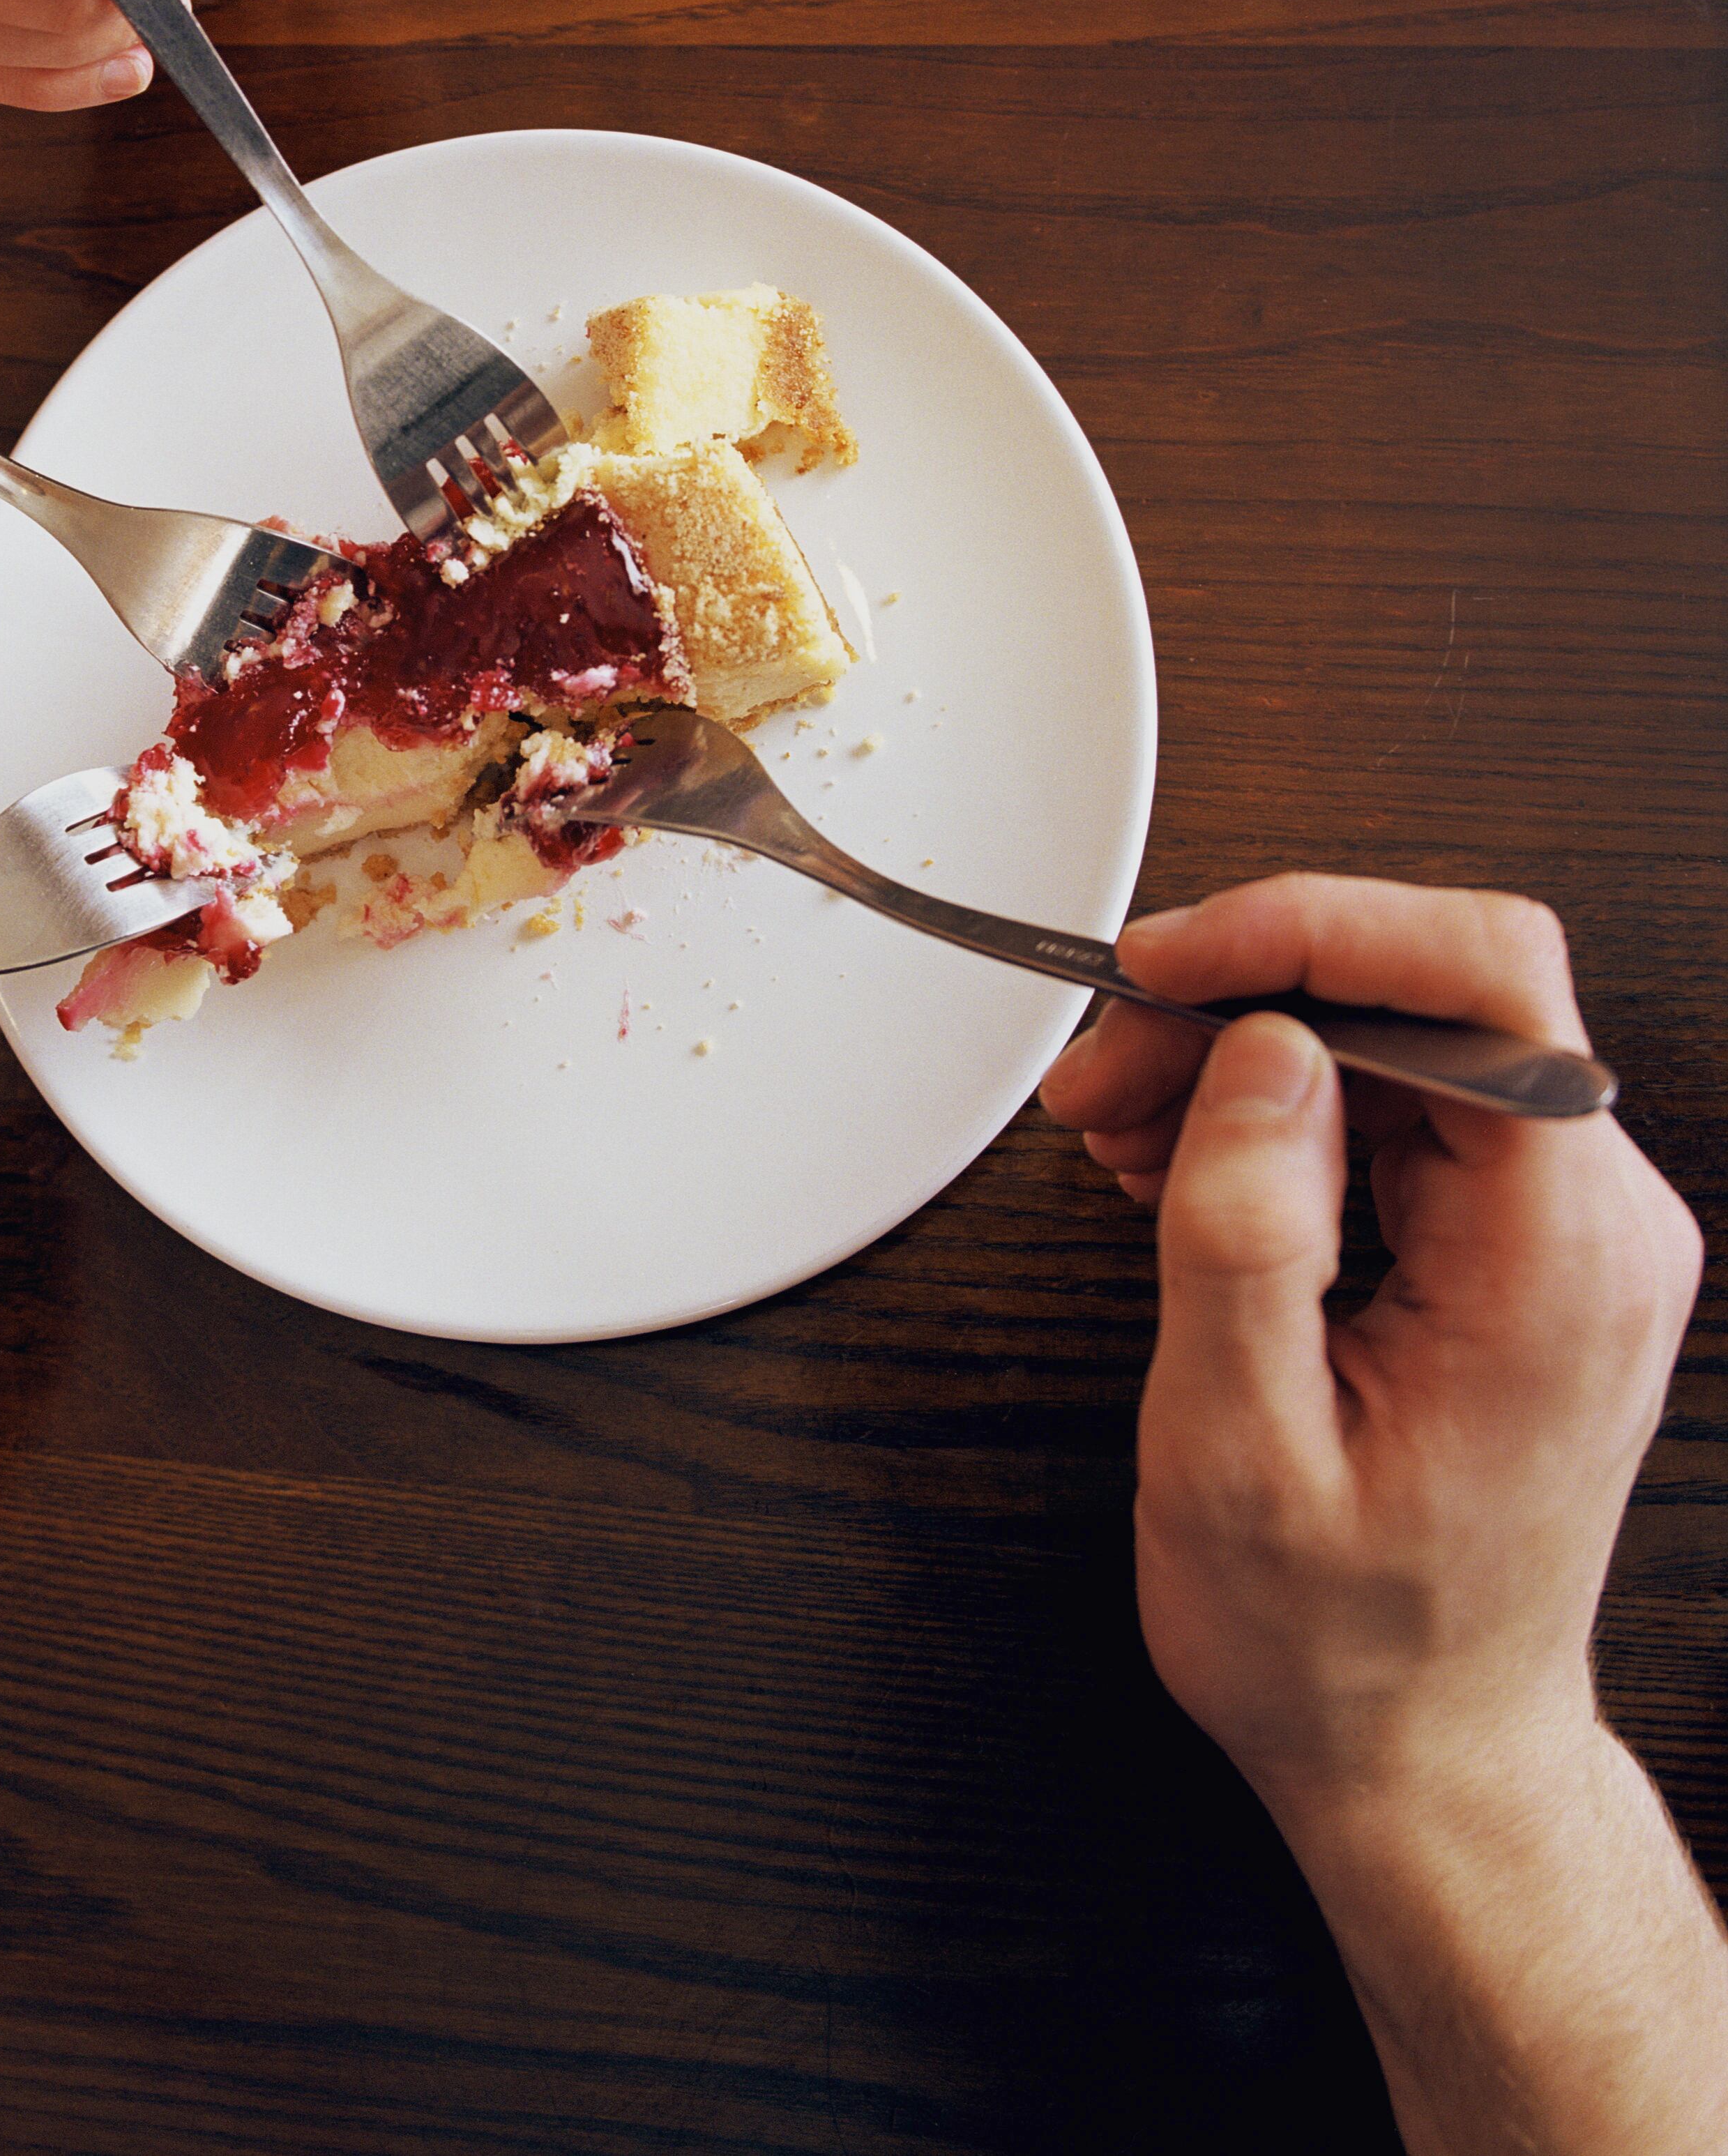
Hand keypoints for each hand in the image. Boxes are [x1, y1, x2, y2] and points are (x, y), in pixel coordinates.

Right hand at [1041, 876, 1726, 2151]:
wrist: (1422, 1759)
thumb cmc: (1336, 1643)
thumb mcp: (1239, 1449)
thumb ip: (1247, 1234)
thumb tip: (1258, 1055)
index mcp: (1560, 1265)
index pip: (1481, 985)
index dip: (1311, 934)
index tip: (1166, 968)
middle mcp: (1596, 1229)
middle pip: (1430, 996)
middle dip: (1243, 999)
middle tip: (1097, 1071)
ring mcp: (1566, 1238)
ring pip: (1401, 1041)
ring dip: (1240, 1054)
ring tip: (1111, 1124)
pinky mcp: (1519, 1254)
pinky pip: (1398, 1113)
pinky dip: (1274, 1111)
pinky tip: (1176, 1160)